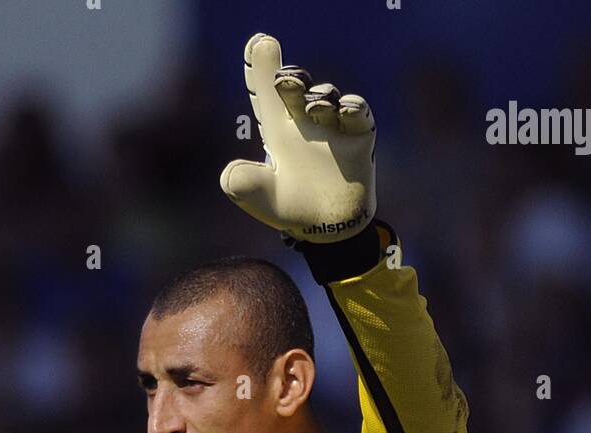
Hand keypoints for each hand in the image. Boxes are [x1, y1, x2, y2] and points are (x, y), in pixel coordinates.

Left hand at [220, 32, 375, 242]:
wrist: (329, 231)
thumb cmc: (291, 209)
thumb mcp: (261, 199)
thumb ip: (241, 185)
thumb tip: (231, 173)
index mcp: (278, 130)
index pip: (266, 94)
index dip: (260, 69)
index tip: (259, 43)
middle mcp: (305, 122)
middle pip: (295, 88)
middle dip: (290, 79)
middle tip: (283, 81)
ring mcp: (333, 126)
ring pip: (325, 97)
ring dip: (319, 96)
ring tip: (314, 107)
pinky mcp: (359, 136)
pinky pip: (358, 113)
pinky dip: (353, 107)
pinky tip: (344, 108)